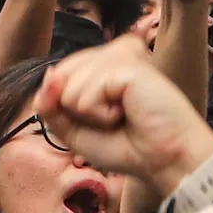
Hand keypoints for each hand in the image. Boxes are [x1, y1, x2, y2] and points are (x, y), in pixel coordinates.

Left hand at [41, 36, 212, 184]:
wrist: (164, 161)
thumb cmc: (127, 147)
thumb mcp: (73, 130)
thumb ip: (50, 104)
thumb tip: (48, 74)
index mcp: (104, 62)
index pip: (57, 75)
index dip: (67, 108)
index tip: (103, 122)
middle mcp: (112, 51)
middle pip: (59, 77)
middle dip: (77, 111)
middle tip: (114, 120)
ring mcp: (119, 54)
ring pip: (67, 86)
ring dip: (91, 115)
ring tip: (122, 115)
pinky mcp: (125, 63)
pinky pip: (83, 94)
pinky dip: (99, 115)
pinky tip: (126, 112)